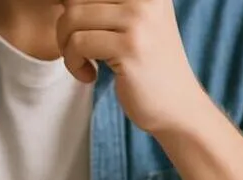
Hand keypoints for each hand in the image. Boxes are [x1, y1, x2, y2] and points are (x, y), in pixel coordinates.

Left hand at [57, 0, 209, 133]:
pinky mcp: (129, 46)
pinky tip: (89, 76)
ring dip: (67, 47)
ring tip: (83, 64)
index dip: (73, 12)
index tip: (82, 37)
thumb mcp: (130, 25)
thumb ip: (103, 8)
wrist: (177, 107)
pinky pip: (78, 43)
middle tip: (77, 52)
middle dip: (65, 28)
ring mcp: (139, 20)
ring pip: (72, 18)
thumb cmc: (148, 67)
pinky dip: (73, 64)